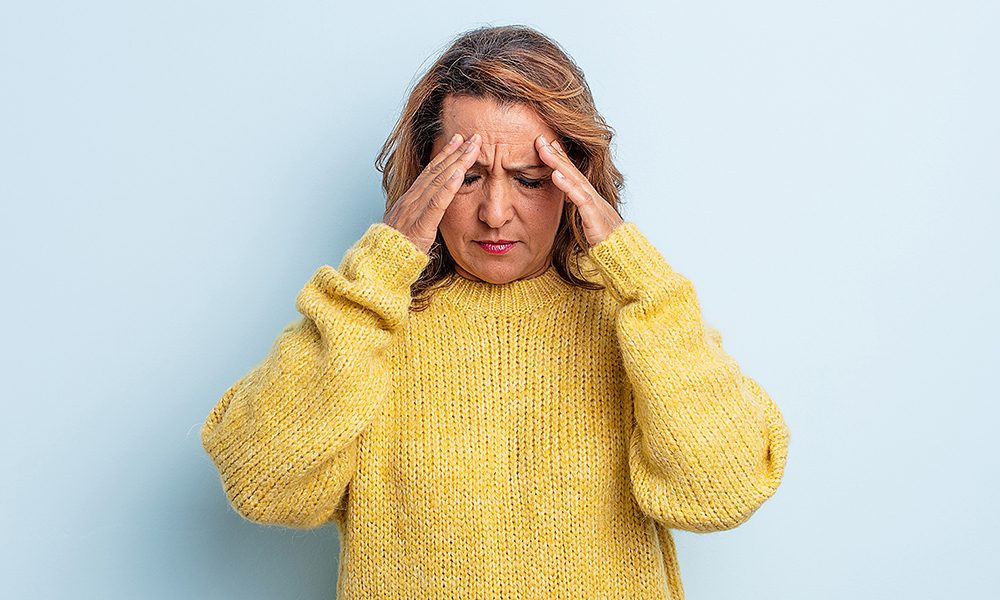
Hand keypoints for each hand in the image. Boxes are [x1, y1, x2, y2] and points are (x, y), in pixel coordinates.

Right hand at [383, 133, 481, 253]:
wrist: (380, 263)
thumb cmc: (395, 248)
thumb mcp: (409, 227)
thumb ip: (421, 215)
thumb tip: (430, 209)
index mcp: (411, 199)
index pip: (430, 171)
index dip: (445, 154)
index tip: (458, 140)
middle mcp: (413, 199)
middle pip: (437, 170)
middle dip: (456, 151)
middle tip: (472, 135)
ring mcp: (416, 210)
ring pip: (440, 181)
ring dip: (457, 162)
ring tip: (471, 148)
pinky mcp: (422, 225)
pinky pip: (436, 203)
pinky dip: (448, 187)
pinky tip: (459, 174)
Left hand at [536, 135, 623, 245]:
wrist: (625, 261)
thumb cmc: (609, 248)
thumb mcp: (589, 227)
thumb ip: (580, 215)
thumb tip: (568, 207)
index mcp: (593, 201)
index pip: (575, 175)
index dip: (562, 159)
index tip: (549, 145)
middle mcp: (595, 199)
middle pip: (574, 171)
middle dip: (557, 154)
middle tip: (541, 138)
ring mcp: (597, 207)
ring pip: (576, 180)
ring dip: (560, 163)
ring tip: (545, 149)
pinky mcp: (596, 219)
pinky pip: (581, 199)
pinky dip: (568, 186)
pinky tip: (555, 175)